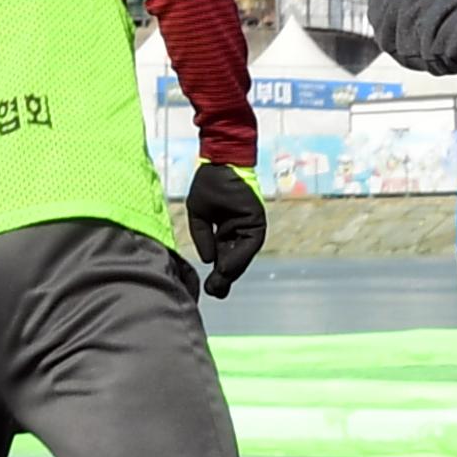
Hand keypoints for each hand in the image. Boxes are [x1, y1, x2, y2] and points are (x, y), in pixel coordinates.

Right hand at [186, 162, 267, 298]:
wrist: (220, 163)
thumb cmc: (208, 185)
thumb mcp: (199, 215)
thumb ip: (203, 237)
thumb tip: (208, 261)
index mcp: (226, 231)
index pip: (222, 256)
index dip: (217, 272)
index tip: (208, 288)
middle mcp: (240, 231)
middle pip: (233, 260)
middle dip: (224, 277)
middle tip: (215, 293)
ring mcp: (250, 227)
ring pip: (242, 255)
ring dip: (231, 271)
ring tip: (219, 285)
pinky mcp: (257, 221)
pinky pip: (248, 244)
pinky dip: (238, 257)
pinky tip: (225, 267)